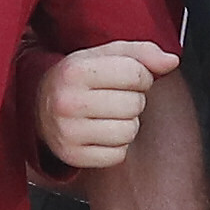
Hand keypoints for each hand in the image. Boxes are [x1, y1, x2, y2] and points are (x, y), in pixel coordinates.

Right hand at [38, 37, 177, 172]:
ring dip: (127, 124)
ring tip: (108, 115)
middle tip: (115, 97)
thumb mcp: (103, 55)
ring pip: (129, 132)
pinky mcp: (72, 156)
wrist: (37, 105)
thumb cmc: (77, 78)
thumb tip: (171, 61)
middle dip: (133, 99)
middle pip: (134, 104)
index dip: (141, 75)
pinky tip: (101, 133)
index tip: (128, 78)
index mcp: (75, 71)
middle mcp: (68, 102)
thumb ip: (141, 53)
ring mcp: (68, 132)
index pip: (135, 73)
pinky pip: (118, 155)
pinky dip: (116, 146)